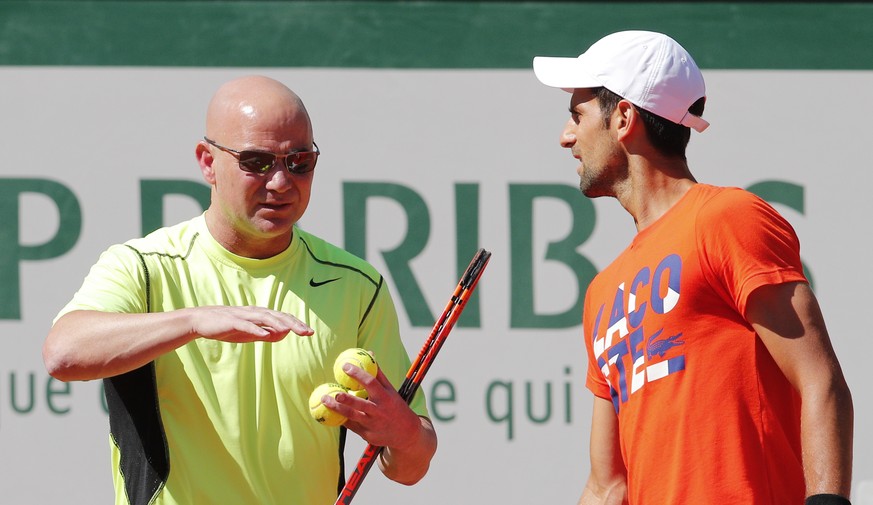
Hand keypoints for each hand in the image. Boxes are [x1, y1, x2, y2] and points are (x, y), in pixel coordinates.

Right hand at [186, 305, 313, 342]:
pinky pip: (246, 325)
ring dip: (279, 324)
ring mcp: (243, 316)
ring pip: (265, 318)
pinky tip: (265, 335)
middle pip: (278, 316)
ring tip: (291, 330)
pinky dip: (256, 329)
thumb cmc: (228, 327)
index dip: (297, 324)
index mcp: (260, 315)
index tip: (310, 332)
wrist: (202, 321)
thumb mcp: (250, 333)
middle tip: (307, 332)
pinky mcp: (232, 321)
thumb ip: (266, 333)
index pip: (282, 318)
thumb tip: (283, 335)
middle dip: (294, 323)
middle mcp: (255, 312)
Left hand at [323, 364, 421, 450]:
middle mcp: (378, 411)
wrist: (406, 433)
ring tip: (324, 401)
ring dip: (336, 409)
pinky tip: (330, 413)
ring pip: (351, 416)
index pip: (370, 382)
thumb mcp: (390, 390)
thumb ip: (378, 373)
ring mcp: (372, 424)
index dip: (357, 373)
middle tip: (333, 392)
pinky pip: (351, 426)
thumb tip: (369, 353)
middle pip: (359, 403)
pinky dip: (341, 419)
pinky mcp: (367, 435)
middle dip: (345, 398)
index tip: (345, 366)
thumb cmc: (395, 406)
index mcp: (385, 397)